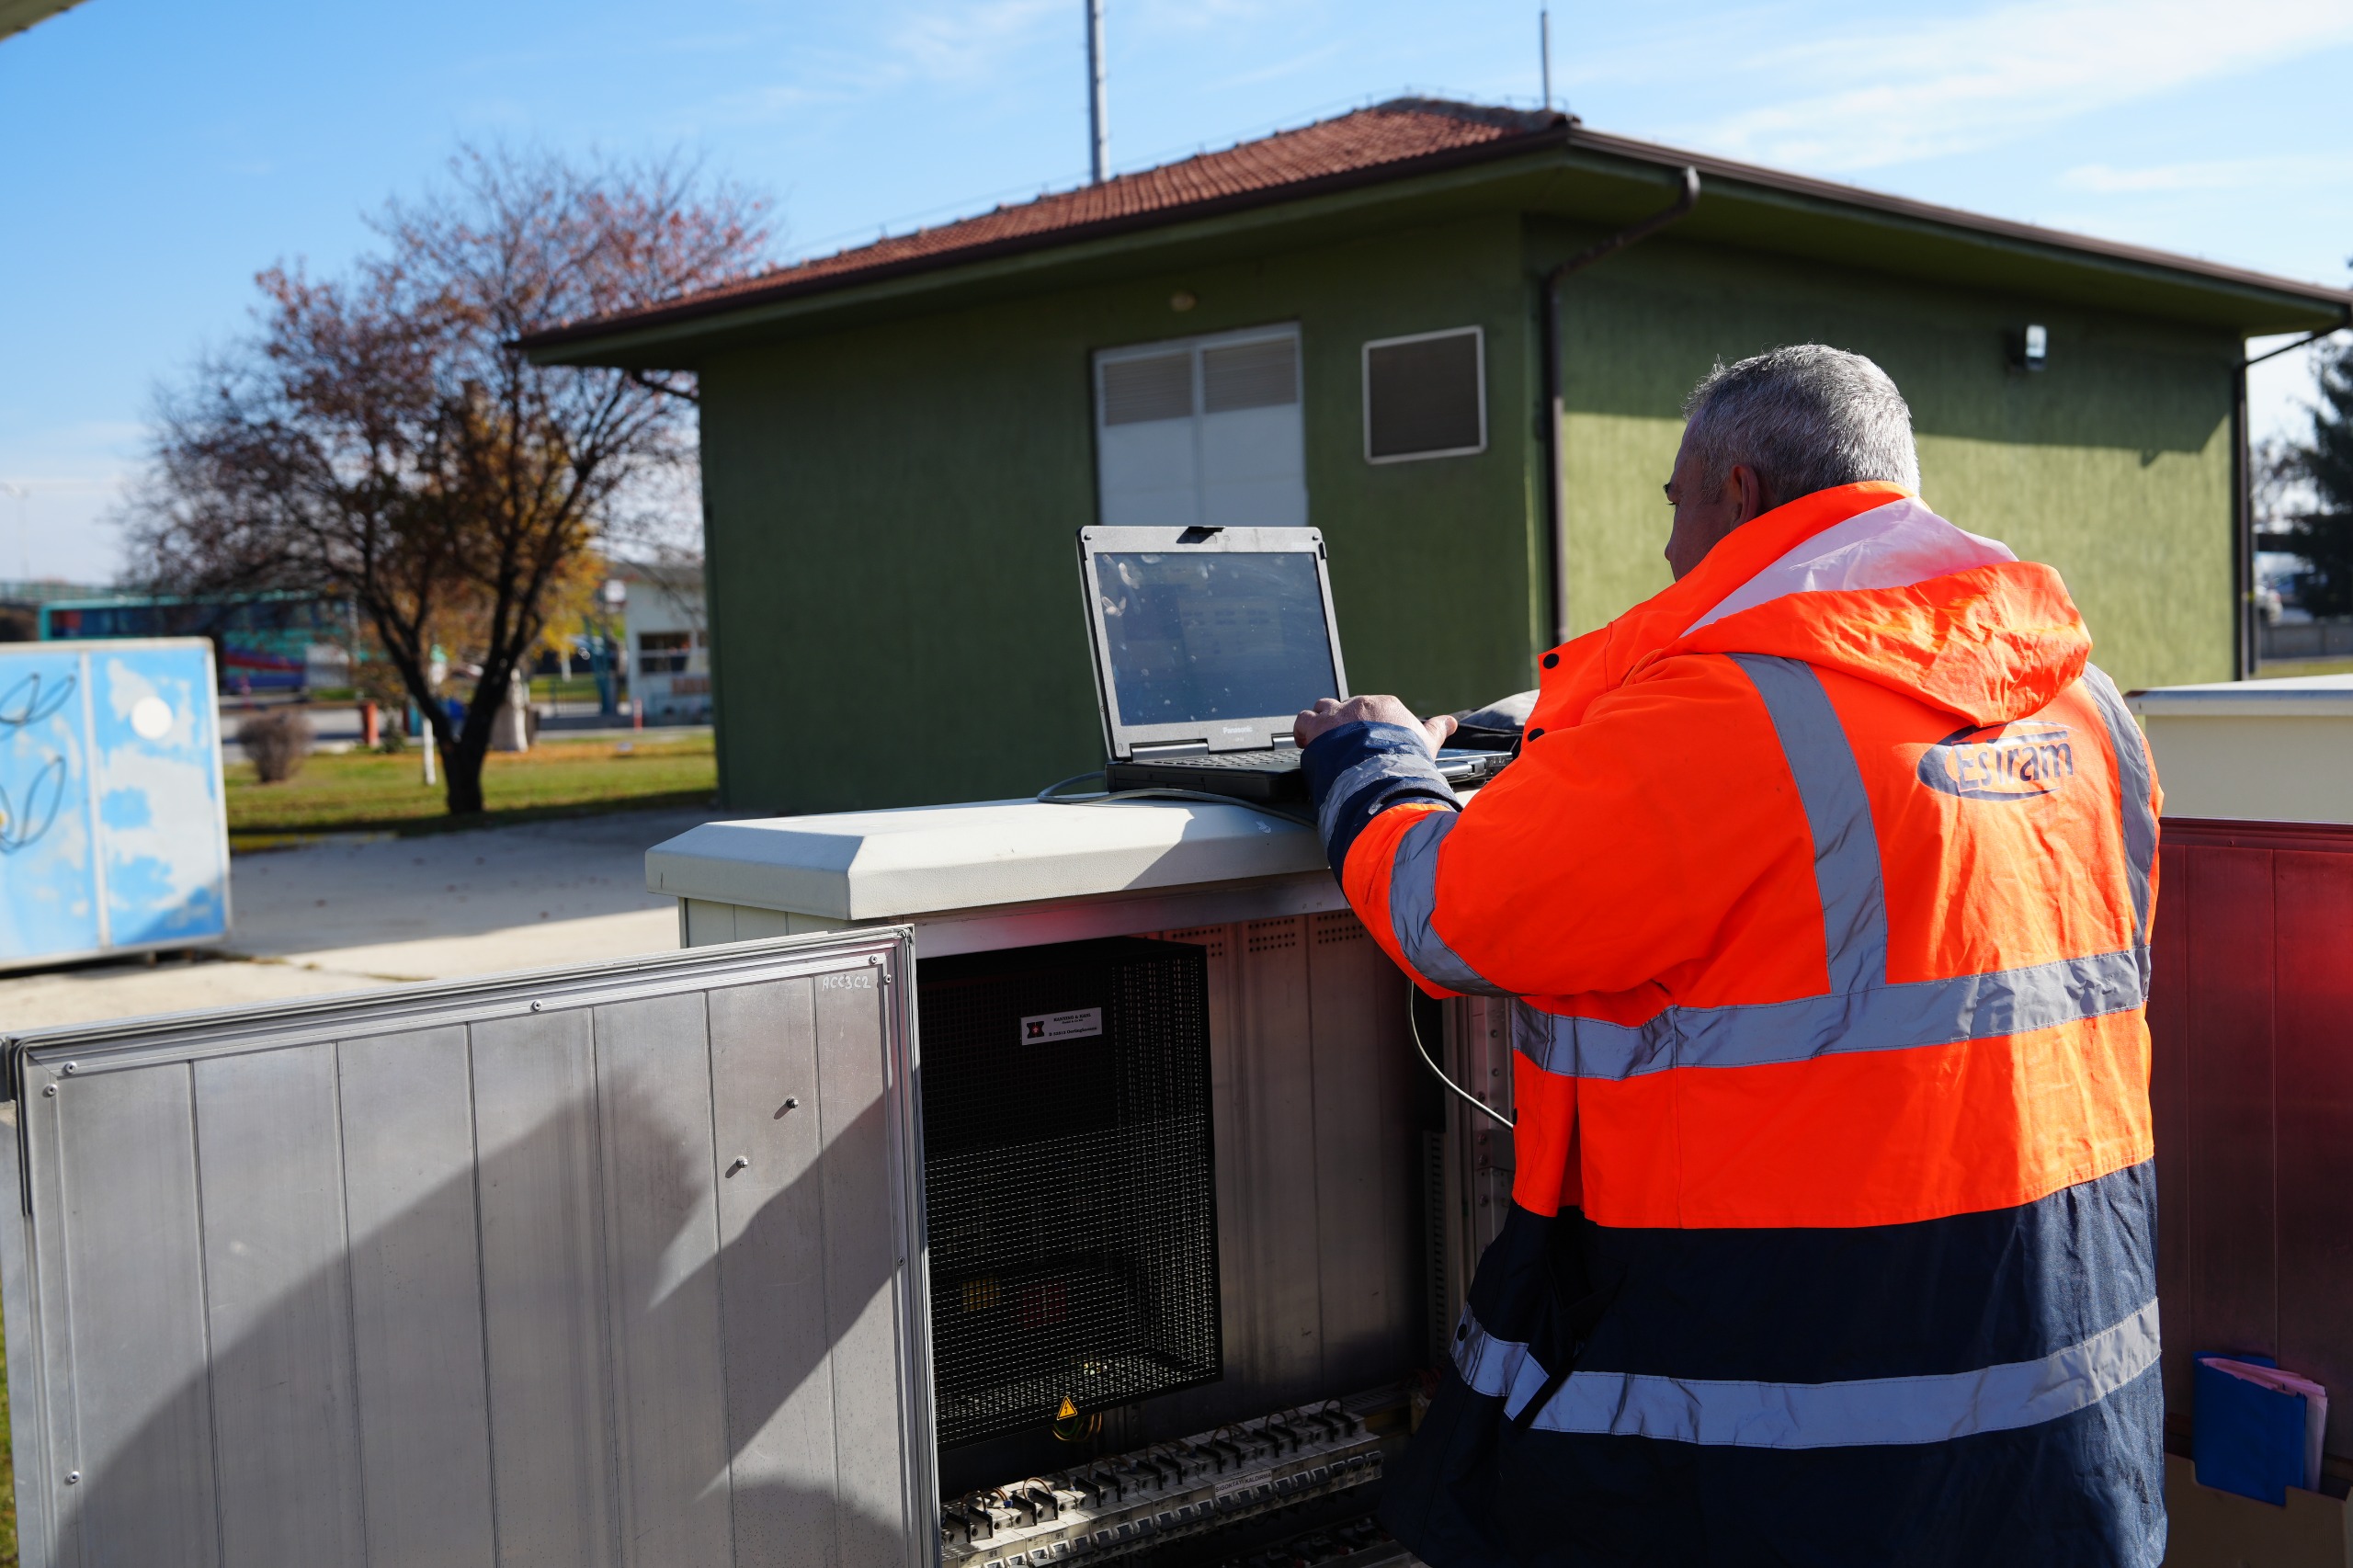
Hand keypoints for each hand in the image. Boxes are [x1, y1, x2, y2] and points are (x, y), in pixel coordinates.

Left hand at [1293, 695, 1457, 754]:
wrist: (1383, 773)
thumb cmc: (1406, 761)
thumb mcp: (1427, 743)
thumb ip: (1436, 729)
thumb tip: (1449, 722)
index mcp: (1385, 706)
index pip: (1372, 709)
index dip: (1368, 726)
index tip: (1368, 741)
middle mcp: (1360, 704)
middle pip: (1348, 709)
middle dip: (1346, 726)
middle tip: (1346, 747)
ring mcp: (1337, 715)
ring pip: (1323, 709)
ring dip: (1322, 723)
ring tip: (1323, 741)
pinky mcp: (1317, 728)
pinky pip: (1303, 721)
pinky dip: (1302, 732)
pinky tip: (1305, 743)